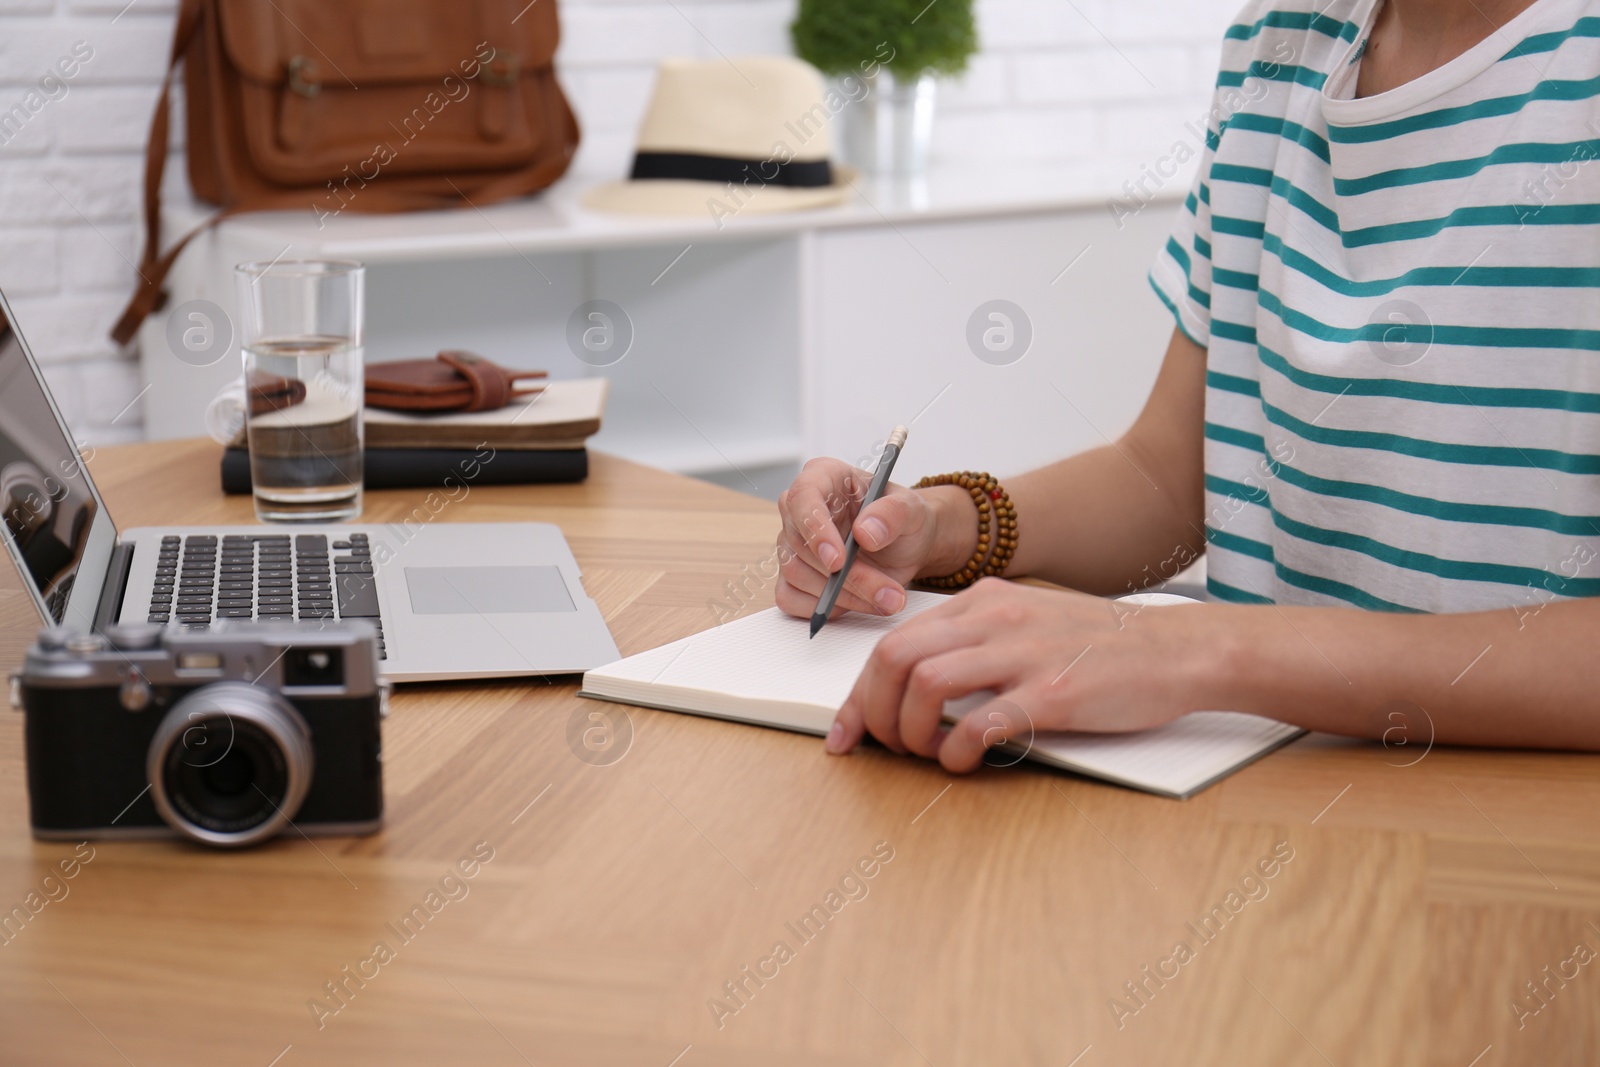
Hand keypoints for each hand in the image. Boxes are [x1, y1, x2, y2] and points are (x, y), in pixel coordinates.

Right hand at [774, 457, 970, 619]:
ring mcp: (792, 544)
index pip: (802, 497)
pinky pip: (791, 598)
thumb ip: (893, 514)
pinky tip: (859, 603)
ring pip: (796, 574)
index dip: (815, 529)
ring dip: (843, 596)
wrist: (906, 547)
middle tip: (886, 592)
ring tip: (887, 599)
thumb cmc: (903, 519)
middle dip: (845, 577)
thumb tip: (864, 532)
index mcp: (823, 477)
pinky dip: (824, 608)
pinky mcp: (793, 576)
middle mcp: (800, 509)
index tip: (838, 560)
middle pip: (800, 545)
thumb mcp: (912, 509)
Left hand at [827, 579, 1219, 771]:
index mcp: (984, 602)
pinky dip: (955, 749)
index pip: (894, 641)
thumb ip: (977, 640)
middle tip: (882, 748)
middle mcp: (995, 619)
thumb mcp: (1028, 620)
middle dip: (872, 712)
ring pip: (924, 683)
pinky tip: (963, 762)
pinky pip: (979, 722)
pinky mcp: (1052, 693)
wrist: (1177, 649)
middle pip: (895, 659)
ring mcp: (1023, 653)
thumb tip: (919, 684)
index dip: (858, 693)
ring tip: (925, 753)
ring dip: (907, 730)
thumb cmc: (1103, 646)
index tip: (847, 732)